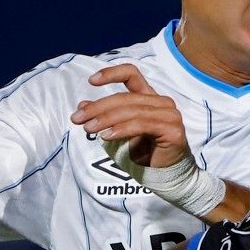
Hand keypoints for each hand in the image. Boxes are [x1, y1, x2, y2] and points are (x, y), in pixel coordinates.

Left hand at [69, 65, 189, 170]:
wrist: (163, 176)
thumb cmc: (143, 153)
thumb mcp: (118, 132)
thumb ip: (104, 117)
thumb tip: (82, 105)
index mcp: (150, 97)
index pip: (132, 74)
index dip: (111, 74)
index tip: (91, 81)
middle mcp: (162, 102)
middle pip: (125, 98)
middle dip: (98, 108)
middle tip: (78, 118)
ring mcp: (169, 114)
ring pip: (132, 111)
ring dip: (106, 120)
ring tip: (89, 128)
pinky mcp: (172, 129)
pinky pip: (141, 125)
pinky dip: (121, 130)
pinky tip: (106, 136)